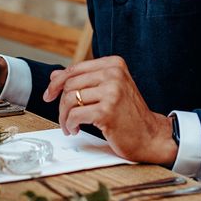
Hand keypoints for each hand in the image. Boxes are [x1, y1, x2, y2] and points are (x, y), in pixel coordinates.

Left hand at [44, 56, 177, 165]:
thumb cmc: (129, 115)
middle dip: (60, 103)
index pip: (75, 69)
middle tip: (63, 116)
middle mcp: (113, 74)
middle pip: (69, 84)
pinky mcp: (107, 111)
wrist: (151, 136)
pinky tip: (75, 129)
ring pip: (69, 99)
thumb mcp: (108, 90)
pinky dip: (70, 124)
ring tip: (69, 125)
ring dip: (64, 116)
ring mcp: (111, 91)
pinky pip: (75, 115)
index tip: (49, 94)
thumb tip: (55, 76)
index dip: (57, 83)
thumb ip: (84, 81)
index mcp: (113, 64)